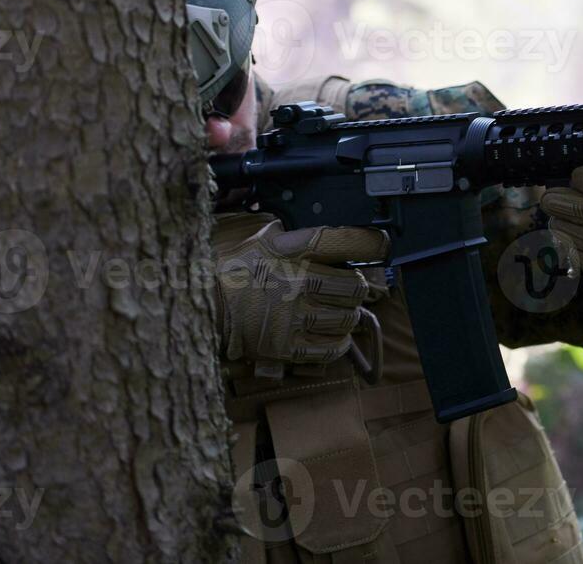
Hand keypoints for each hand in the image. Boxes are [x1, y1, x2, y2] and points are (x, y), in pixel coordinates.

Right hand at [212, 214, 386, 367]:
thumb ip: (299, 235)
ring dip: (348, 315)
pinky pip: (331, 348)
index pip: (346, 242)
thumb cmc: (235, 268)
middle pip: (354, 287)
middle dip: (357, 288)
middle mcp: (296, 282)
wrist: (201, 304)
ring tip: (337, 311)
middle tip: (349, 288)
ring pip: (347, 318)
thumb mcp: (264, 238)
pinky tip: (333, 334)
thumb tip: (337, 235)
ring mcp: (291, 316)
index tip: (381, 246)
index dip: (372, 244)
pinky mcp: (284, 346)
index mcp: (291, 250)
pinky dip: (339, 342)